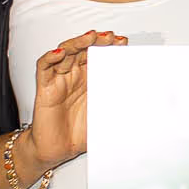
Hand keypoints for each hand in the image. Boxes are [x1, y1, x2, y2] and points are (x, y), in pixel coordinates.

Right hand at [26, 30, 124, 168]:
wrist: (58, 150)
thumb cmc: (79, 133)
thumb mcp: (106, 115)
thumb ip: (120, 103)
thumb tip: (145, 96)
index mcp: (90, 80)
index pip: (99, 56)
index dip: (109, 47)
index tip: (122, 43)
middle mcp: (75, 76)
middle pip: (83, 50)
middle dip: (96, 41)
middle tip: (109, 37)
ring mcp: (60, 79)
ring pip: (65, 53)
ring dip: (77, 43)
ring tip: (90, 37)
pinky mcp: (45, 87)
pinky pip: (44, 67)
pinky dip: (50, 57)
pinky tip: (60, 53)